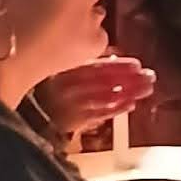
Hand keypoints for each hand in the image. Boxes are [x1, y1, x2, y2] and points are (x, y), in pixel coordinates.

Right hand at [37, 57, 155, 137]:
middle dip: (130, 78)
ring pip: (104, 97)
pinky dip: (116, 109)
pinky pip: (98, 114)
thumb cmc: (49, 90)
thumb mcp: (61, 70)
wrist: (30, 114)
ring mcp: (71, 103)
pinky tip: (131, 105)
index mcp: (65, 69)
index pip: (95, 66)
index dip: (118, 65)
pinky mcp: (73, 120)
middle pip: (104, 80)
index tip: (137, 65)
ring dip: (129, 92)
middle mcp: (68, 85)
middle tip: (150, 76)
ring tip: (147, 88)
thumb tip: (116, 60)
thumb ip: (86, 65)